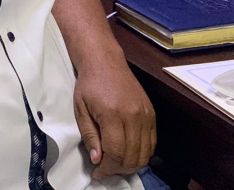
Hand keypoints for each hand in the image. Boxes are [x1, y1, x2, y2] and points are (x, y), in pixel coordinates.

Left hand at [74, 60, 155, 179]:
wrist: (105, 61)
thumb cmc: (89, 84)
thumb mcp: (81, 110)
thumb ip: (89, 136)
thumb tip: (98, 160)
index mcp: (113, 114)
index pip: (115, 153)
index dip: (106, 168)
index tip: (97, 172)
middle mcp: (134, 115)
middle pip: (133, 156)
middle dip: (118, 169)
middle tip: (106, 169)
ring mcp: (146, 114)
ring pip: (145, 153)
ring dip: (131, 164)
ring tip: (116, 163)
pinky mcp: (151, 113)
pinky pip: (152, 142)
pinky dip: (142, 152)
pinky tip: (128, 151)